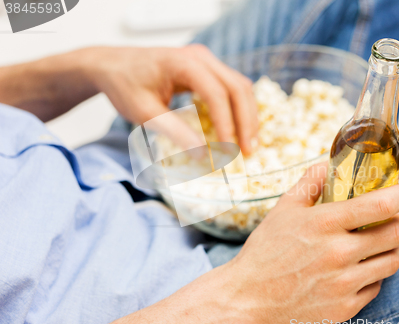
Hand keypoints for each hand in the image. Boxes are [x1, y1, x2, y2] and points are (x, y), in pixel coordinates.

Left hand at [84, 45, 258, 154]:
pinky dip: (239, 108)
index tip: (229, 149)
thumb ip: (175, 132)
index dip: (227, 123)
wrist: (113, 66)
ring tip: (249, 143)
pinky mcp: (206, 68)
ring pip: (240, 86)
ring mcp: (205, 60)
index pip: (217, 94)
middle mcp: (200, 57)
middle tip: (249, 150)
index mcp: (183, 63)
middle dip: (246, 121)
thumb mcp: (145, 113)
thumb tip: (203, 155)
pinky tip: (240, 128)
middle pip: (237, 88)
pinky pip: (231, 86)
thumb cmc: (125, 86)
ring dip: (247, 115)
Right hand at [220, 163, 398, 323]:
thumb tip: (327, 165)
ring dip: (391, 248)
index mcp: (324, 224)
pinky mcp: (345, 307)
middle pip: (396, 233)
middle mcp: (338, 254)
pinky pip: (376, 286)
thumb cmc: (265, 252)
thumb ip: (309, 184)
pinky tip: (357, 268)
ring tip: (377, 243)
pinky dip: (372, 274)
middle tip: (390, 219)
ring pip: (392, 261)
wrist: (249, 298)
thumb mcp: (283, 209)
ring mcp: (343, 283)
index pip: (379, 206)